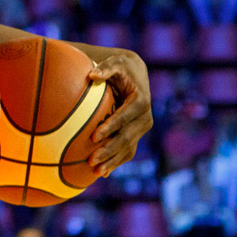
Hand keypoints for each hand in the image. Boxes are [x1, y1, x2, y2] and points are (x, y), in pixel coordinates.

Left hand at [86, 50, 153, 176]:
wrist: (136, 75)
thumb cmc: (121, 68)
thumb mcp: (115, 63)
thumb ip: (105, 68)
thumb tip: (92, 76)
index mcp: (141, 101)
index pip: (125, 116)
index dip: (111, 126)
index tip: (94, 136)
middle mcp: (145, 118)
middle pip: (127, 137)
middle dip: (109, 149)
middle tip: (91, 160)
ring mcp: (142, 129)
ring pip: (128, 148)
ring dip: (112, 161)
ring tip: (95, 171)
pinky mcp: (137, 136)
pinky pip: (128, 152)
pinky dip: (116, 162)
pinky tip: (102, 173)